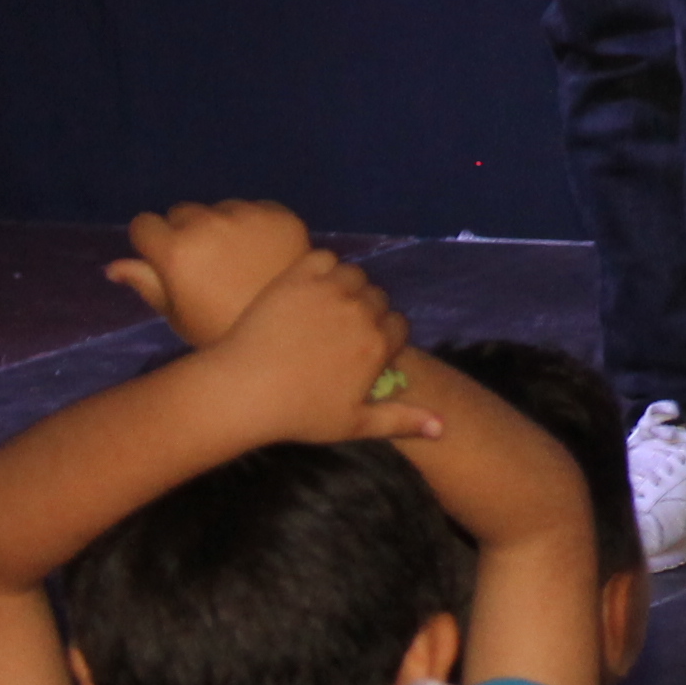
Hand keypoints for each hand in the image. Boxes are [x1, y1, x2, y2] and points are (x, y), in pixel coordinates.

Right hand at [108, 200, 312, 346]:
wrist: (290, 330)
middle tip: (202, 261)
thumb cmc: (221, 331)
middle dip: (184, 230)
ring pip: (219, 208)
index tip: (162, 258)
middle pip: (182, 212)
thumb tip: (114, 266)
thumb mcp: (177, 315)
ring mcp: (248, 214)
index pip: (143, 223)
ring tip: (236, 257)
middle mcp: (208, 222)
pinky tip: (262, 251)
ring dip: (220, 224)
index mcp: (176, 249)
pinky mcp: (280, 212)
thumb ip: (146, 283)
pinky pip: (255, 208)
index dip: (150, 241)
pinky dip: (254, 223)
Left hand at [208, 249, 436, 447]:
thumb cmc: (298, 414)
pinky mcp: (298, 276)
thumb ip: (401, 421)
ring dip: (346, 287)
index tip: (361, 350)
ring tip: (325, 307)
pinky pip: (324, 258)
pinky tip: (308, 289)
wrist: (241, 391)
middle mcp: (361, 311)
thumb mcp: (353, 425)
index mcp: (377, 345)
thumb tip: (444, 426)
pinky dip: (321, 268)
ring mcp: (329, 290)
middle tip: (337, 332)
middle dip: (366, 312)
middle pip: (378, 298)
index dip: (382, 336)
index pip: (398, 325)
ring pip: (354, 275)